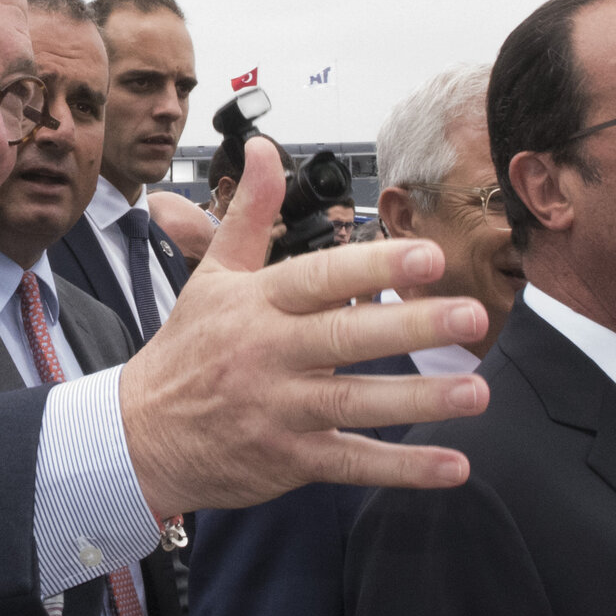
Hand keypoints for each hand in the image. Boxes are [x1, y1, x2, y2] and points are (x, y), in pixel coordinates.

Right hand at [119, 137, 489, 515]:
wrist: (139, 436)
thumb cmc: (187, 350)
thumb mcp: (212, 276)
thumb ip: (250, 212)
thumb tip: (265, 147)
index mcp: (256, 304)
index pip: (320, 279)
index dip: (374, 266)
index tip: (427, 254)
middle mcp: (268, 355)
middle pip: (346, 337)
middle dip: (411, 326)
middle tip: (470, 314)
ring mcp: (279, 411)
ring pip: (356, 403)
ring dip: (419, 400)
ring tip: (476, 390)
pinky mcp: (289, 460)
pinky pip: (352, 463)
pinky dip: (403, 468)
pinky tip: (453, 465)